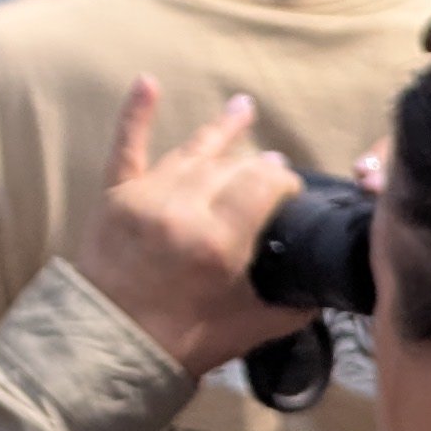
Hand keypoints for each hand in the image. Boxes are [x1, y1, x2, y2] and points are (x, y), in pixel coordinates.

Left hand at [71, 80, 301, 376]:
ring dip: (220, 132)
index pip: (264, 184)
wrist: (108, 348)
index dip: (284, 181)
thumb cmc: (182, 342)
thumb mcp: (251, 328)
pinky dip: (135, 113)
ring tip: (243, 109)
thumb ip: (293, 305)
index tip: (293, 191)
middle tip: (271, 171)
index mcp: (218, 240)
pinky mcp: (112, 197)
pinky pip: (126, 146)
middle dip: (256, 167)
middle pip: (230, 168)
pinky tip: (148, 82)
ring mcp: (144, 198)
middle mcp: (181, 209)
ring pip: (190, 154)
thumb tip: (322, 288)